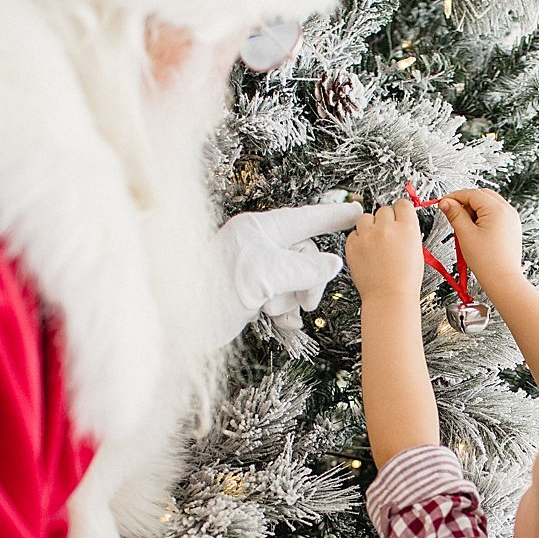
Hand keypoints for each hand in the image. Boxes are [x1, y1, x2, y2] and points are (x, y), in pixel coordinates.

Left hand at [211, 200, 359, 344]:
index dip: (333, 216)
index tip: (356, 212)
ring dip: (293, 298)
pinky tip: (280, 321)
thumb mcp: (267, 275)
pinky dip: (286, 310)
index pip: (306, 217)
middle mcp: (258, 245)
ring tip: (274, 310)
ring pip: (296, 279)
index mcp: (260, 229)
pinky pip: (283, 296)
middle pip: (305, 255)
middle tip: (306, 301)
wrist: (181, 325)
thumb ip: (305, 268)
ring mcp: (255, 269)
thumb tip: (332, 264)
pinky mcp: (251, 292)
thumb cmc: (213, 290)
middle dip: (308, 281)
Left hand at [344, 198, 424, 300]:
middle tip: (386, 235)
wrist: (389, 297)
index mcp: (407, 228)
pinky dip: (358, 239)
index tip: (398, 215)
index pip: (403, 204)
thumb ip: (407, 233)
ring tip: (374, 241)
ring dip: (369, 226)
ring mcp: (368, 236)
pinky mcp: (353, 245)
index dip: (400, 211)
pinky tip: (366, 251)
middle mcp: (387, 228)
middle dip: (385, 220)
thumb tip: (399, 224)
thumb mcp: (416, 251)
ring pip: (366, 217)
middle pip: (384, 210)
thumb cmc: (405, 280)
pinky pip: (353, 233)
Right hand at [438, 188, 522, 296]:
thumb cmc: (487, 261)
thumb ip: (454, 215)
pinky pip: (496, 215)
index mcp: (497, 209)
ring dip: (475, 210)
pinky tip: (476, 232)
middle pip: (481, 196)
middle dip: (466, 203)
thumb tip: (446, 203)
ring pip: (489, 204)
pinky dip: (484, 218)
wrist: (503, 280)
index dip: (454, 197)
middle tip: (453, 216)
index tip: (443, 204)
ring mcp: (511, 219)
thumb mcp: (465, 234)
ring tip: (466, 228)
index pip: (472, 193)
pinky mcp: (512, 228)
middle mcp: (507, 211)